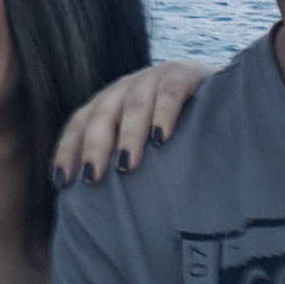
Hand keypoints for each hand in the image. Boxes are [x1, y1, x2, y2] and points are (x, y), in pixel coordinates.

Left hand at [51, 59, 217, 186]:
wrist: (222, 93)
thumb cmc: (175, 131)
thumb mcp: (142, 140)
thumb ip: (121, 159)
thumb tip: (95, 209)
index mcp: (109, 102)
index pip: (80, 122)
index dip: (68, 149)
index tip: (62, 181)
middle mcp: (126, 87)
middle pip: (102, 113)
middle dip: (94, 146)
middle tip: (93, 177)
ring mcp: (154, 78)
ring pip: (134, 104)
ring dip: (128, 134)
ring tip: (126, 165)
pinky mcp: (184, 74)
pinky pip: (170, 91)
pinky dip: (163, 113)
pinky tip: (161, 137)